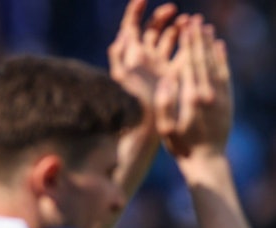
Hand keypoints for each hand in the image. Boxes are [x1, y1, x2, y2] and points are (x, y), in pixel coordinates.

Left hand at [108, 0, 181, 118]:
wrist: (146, 124)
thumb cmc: (133, 102)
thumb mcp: (123, 76)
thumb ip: (122, 53)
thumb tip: (124, 32)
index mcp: (130, 56)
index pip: (131, 28)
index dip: (136, 11)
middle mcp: (144, 59)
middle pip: (152, 29)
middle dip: (162, 16)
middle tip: (173, 11)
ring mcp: (159, 65)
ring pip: (169, 37)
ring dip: (178, 26)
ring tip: (188, 22)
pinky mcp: (173, 73)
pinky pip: (181, 50)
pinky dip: (188, 40)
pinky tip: (196, 33)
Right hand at [155, 16, 232, 159]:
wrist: (206, 160)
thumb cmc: (180, 146)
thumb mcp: (164, 129)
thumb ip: (163, 104)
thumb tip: (167, 79)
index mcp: (190, 98)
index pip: (189, 64)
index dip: (187, 44)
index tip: (185, 28)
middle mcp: (208, 93)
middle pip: (203, 59)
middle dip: (199, 39)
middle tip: (195, 20)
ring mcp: (220, 95)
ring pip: (216, 63)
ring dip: (211, 44)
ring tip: (207, 28)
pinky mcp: (228, 100)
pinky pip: (225, 74)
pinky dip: (223, 58)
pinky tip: (220, 47)